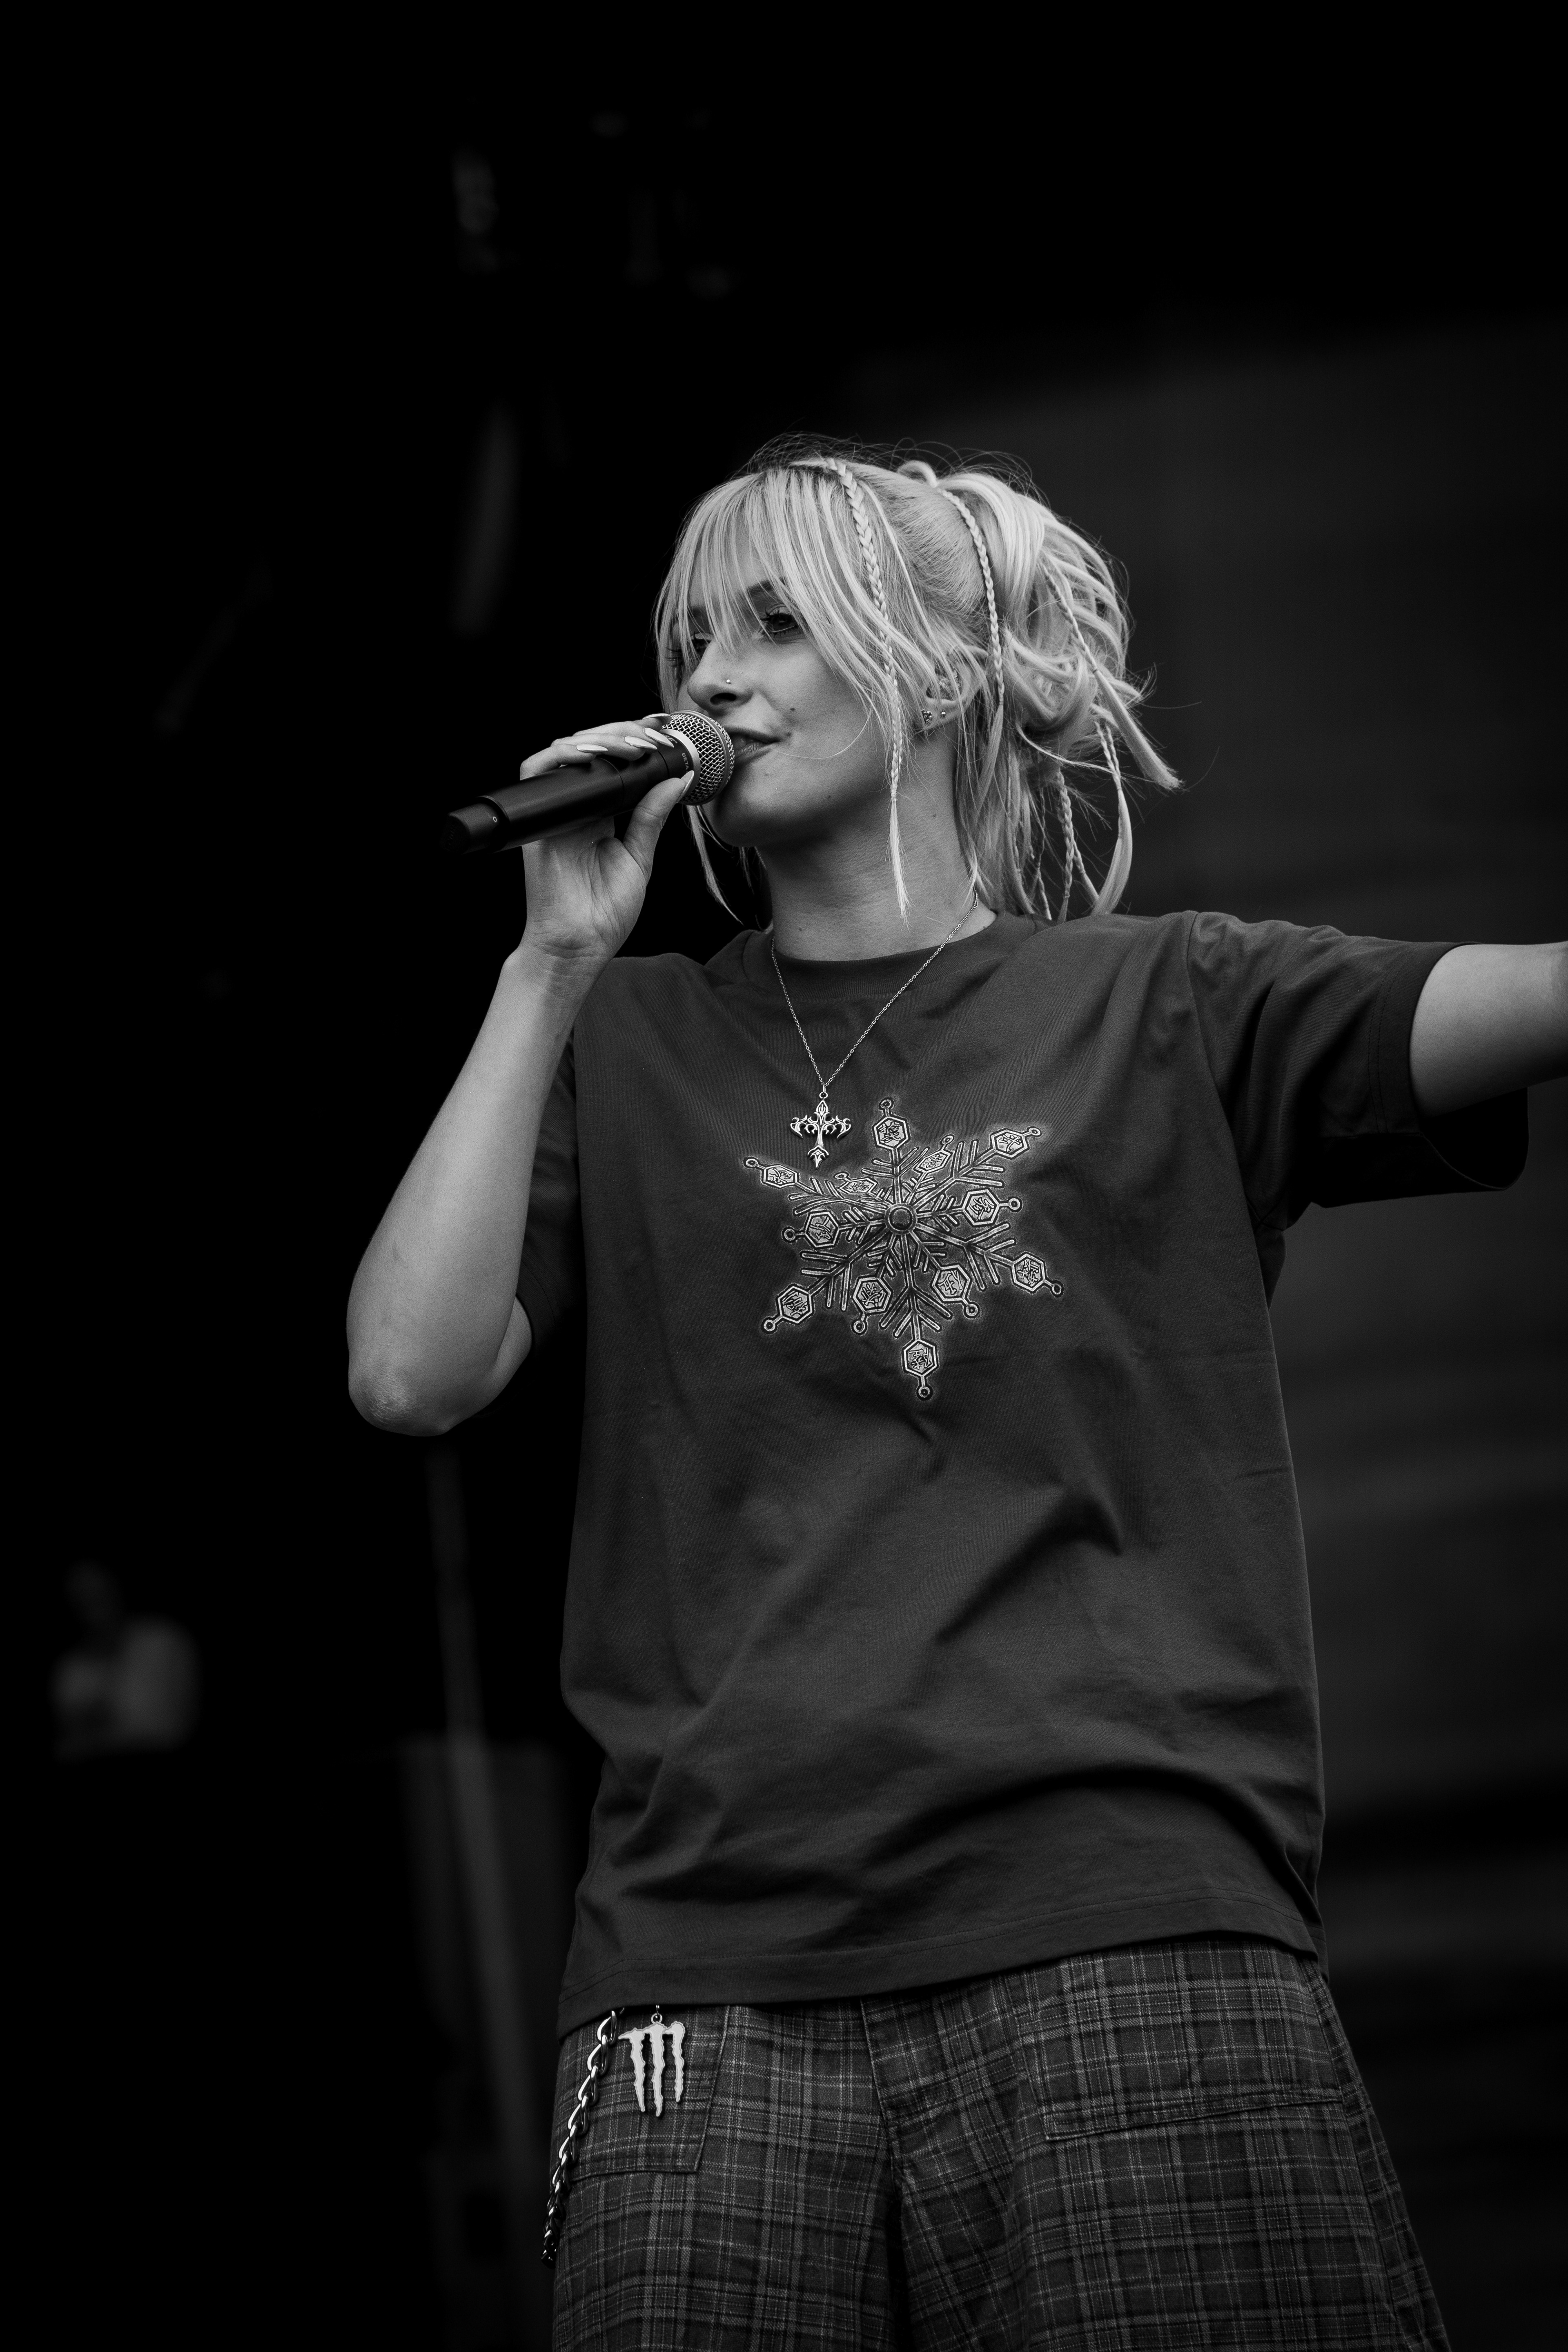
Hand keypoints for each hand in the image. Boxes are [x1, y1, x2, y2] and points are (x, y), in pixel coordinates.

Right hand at [513, 716, 690, 976]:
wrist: (577, 945)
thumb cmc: (604, 912)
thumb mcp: (639, 857)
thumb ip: (652, 816)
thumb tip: (678, 779)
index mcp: (600, 813)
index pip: (614, 762)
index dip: (635, 739)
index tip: (665, 730)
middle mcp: (577, 807)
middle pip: (592, 749)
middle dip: (624, 732)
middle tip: (655, 732)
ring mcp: (557, 811)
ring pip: (567, 750)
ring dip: (601, 738)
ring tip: (635, 744)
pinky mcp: (538, 819)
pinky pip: (538, 771)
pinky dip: (564, 754)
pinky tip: (593, 753)